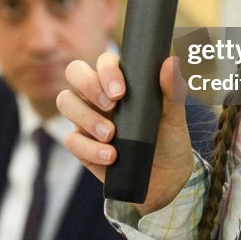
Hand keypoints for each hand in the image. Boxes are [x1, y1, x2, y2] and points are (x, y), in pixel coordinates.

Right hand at [58, 54, 194, 215]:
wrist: (167, 178)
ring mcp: (86, 119)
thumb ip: (172, 90)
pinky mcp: (82, 145)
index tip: (121, 92)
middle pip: (74, 71)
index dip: (107, 71)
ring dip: (86, 117)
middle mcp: (98, 95)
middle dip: (88, 85)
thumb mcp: (175, 116)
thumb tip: (170, 62)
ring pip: (65, 101)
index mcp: (119, 82)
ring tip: (110, 135)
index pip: (103, 61)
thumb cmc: (169, 139)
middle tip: (110, 105)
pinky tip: (110, 156)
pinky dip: (90, 148)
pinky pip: (71, 140)